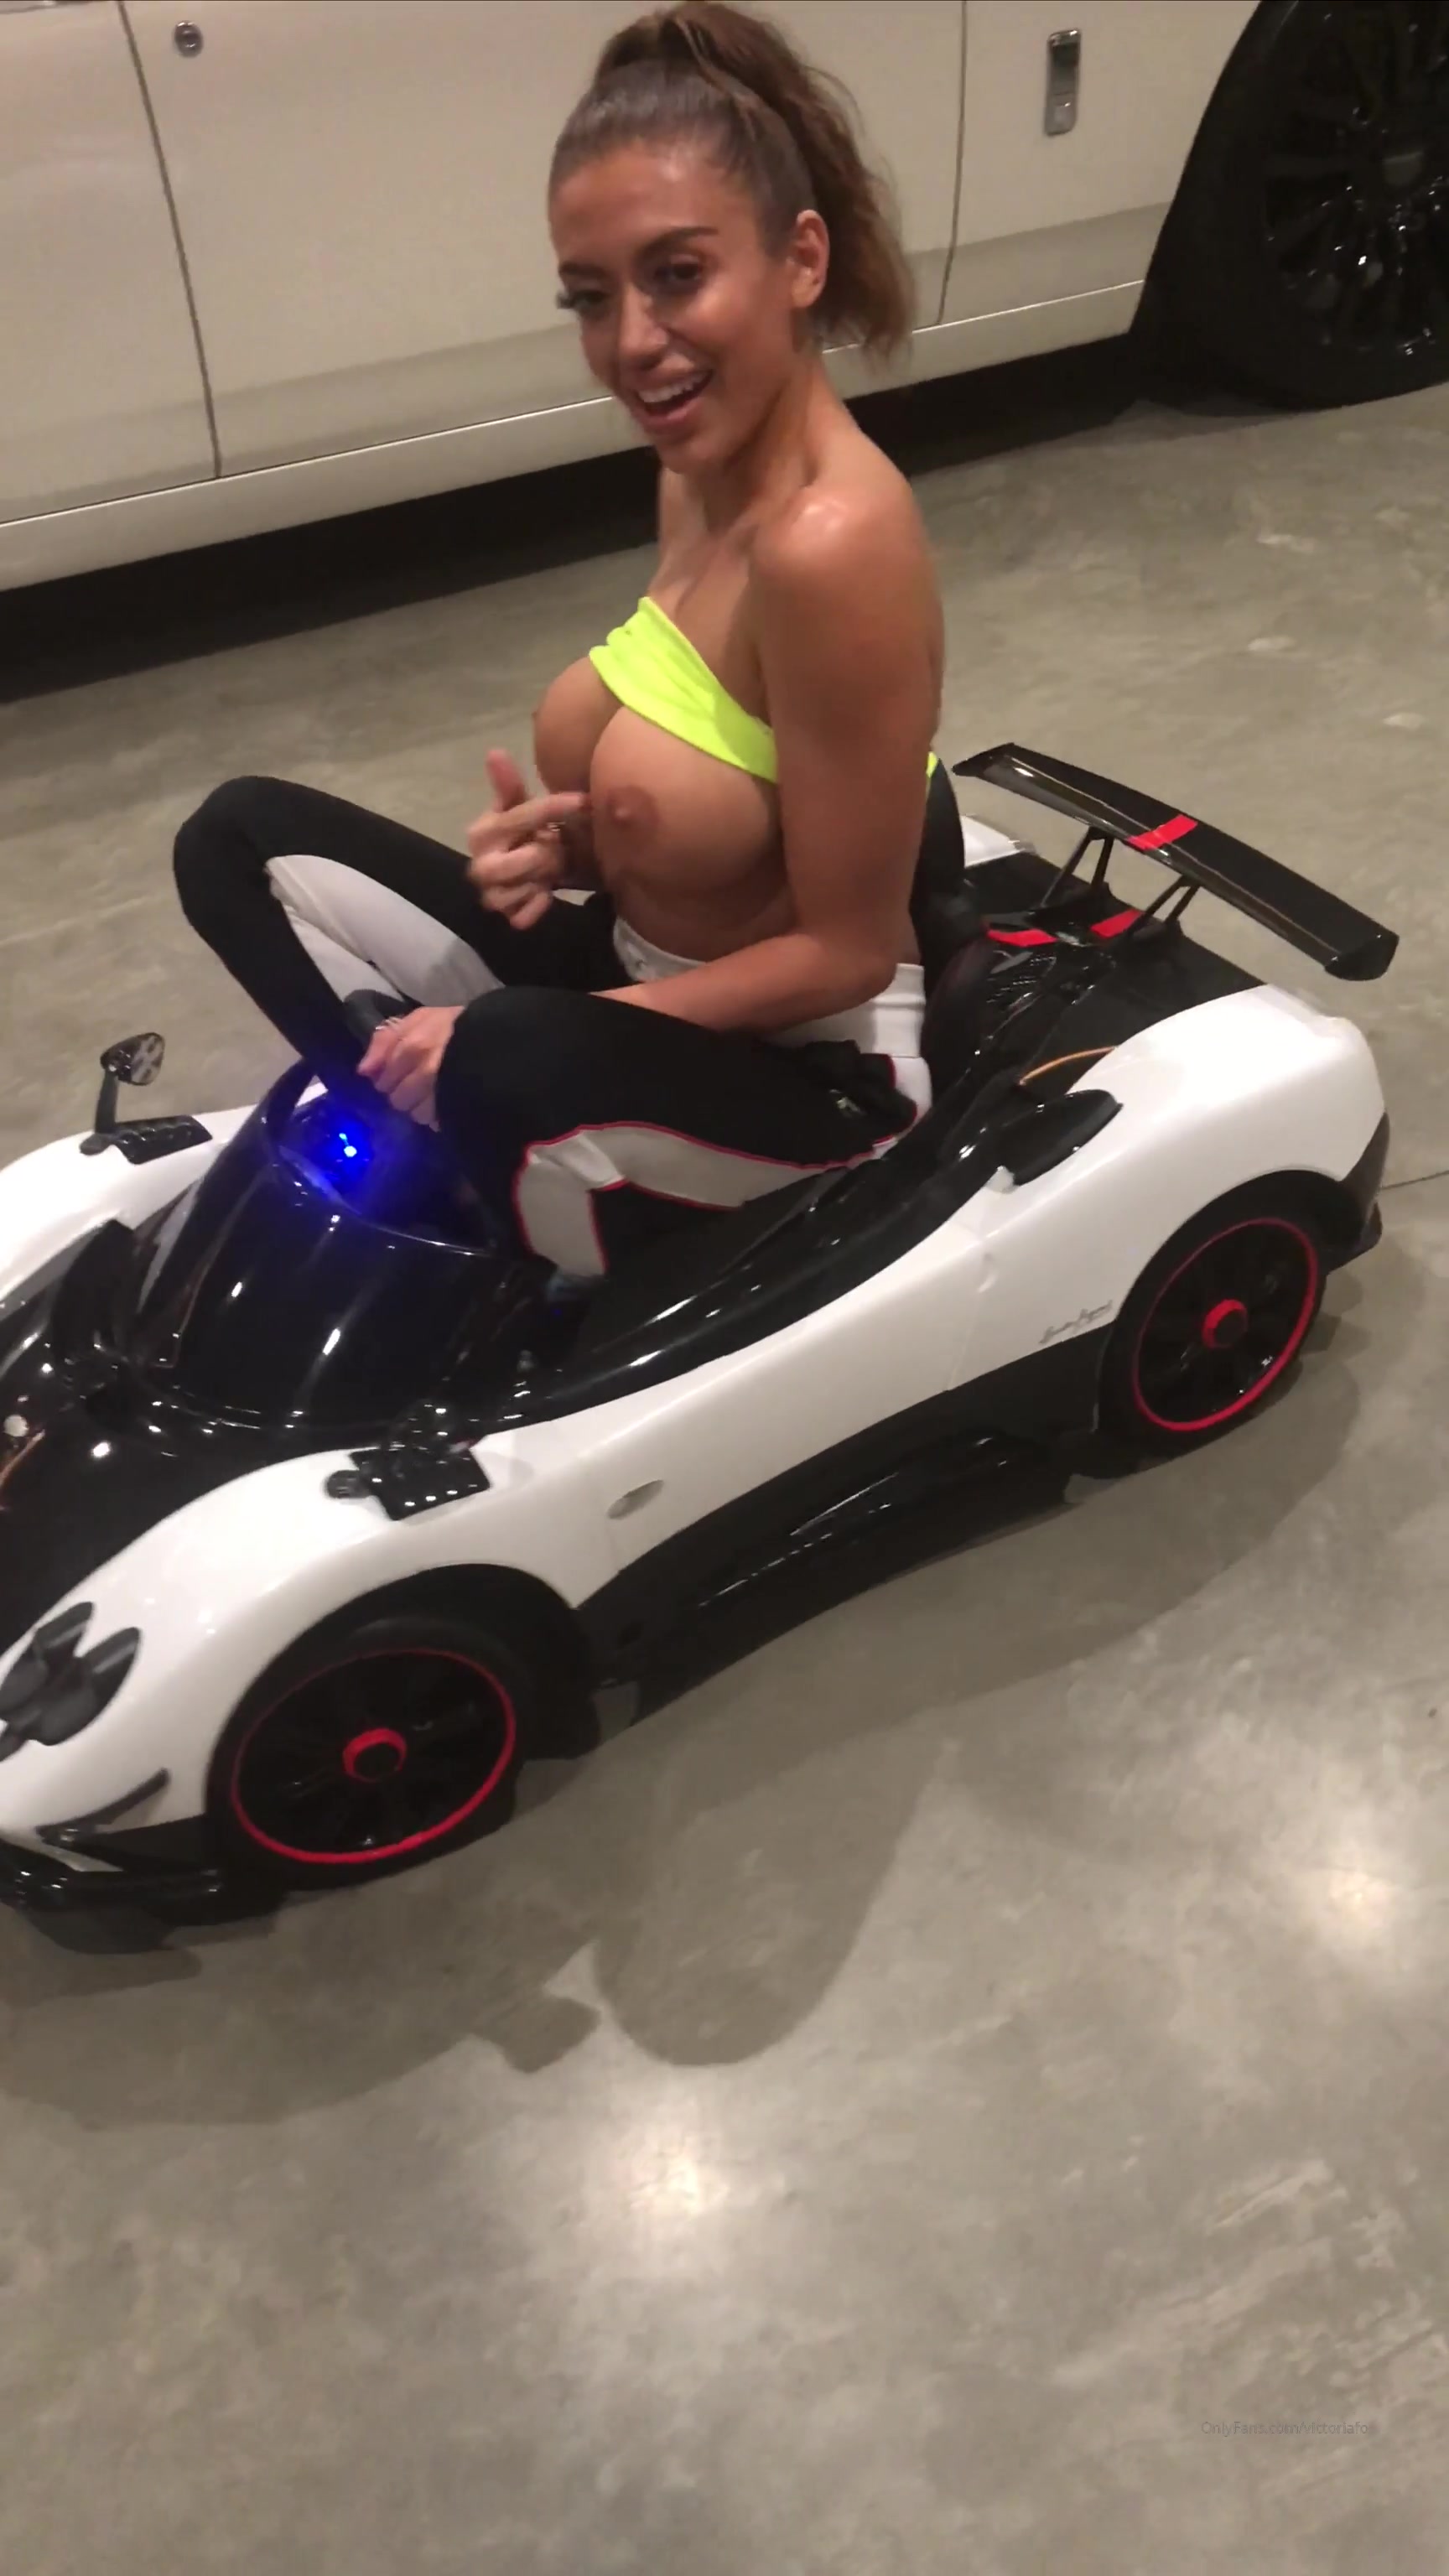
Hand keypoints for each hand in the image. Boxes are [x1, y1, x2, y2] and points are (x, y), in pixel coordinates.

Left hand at [358, 1004, 460, 1126]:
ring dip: (421, 1107)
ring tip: (434, 1094)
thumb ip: (386, 1040)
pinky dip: (438, 1115)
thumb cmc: (456, 1025)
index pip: (383, 1079)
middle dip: (403, 1093)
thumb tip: (364, 1071)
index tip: (399, 1073)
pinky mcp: (456, 1109)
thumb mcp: (421, 1019)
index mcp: (412, 1047)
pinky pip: (436, 1121)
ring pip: (417, 1114)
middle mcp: (424, 1072)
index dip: (388, 1078)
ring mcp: (441, 1093)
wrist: (499, 1038)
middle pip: (397, 1099)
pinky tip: (446, 1103)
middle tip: (418, 1084)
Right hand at [466, 749, 590, 929]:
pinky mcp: (505, 914)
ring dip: (537, 882)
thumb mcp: (519, 807)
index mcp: (481, 832)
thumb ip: (508, 785)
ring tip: (547, 873)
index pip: (521, 815)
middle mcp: (479, 864)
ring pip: (514, 892)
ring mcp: (489, 893)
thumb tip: (494, 752)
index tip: (584, 801)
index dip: (554, 808)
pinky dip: (535, 908)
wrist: (528, 868)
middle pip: (518, 862)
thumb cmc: (525, 833)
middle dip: (542, 856)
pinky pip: (519, 917)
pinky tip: (545, 897)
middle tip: (556, 850)